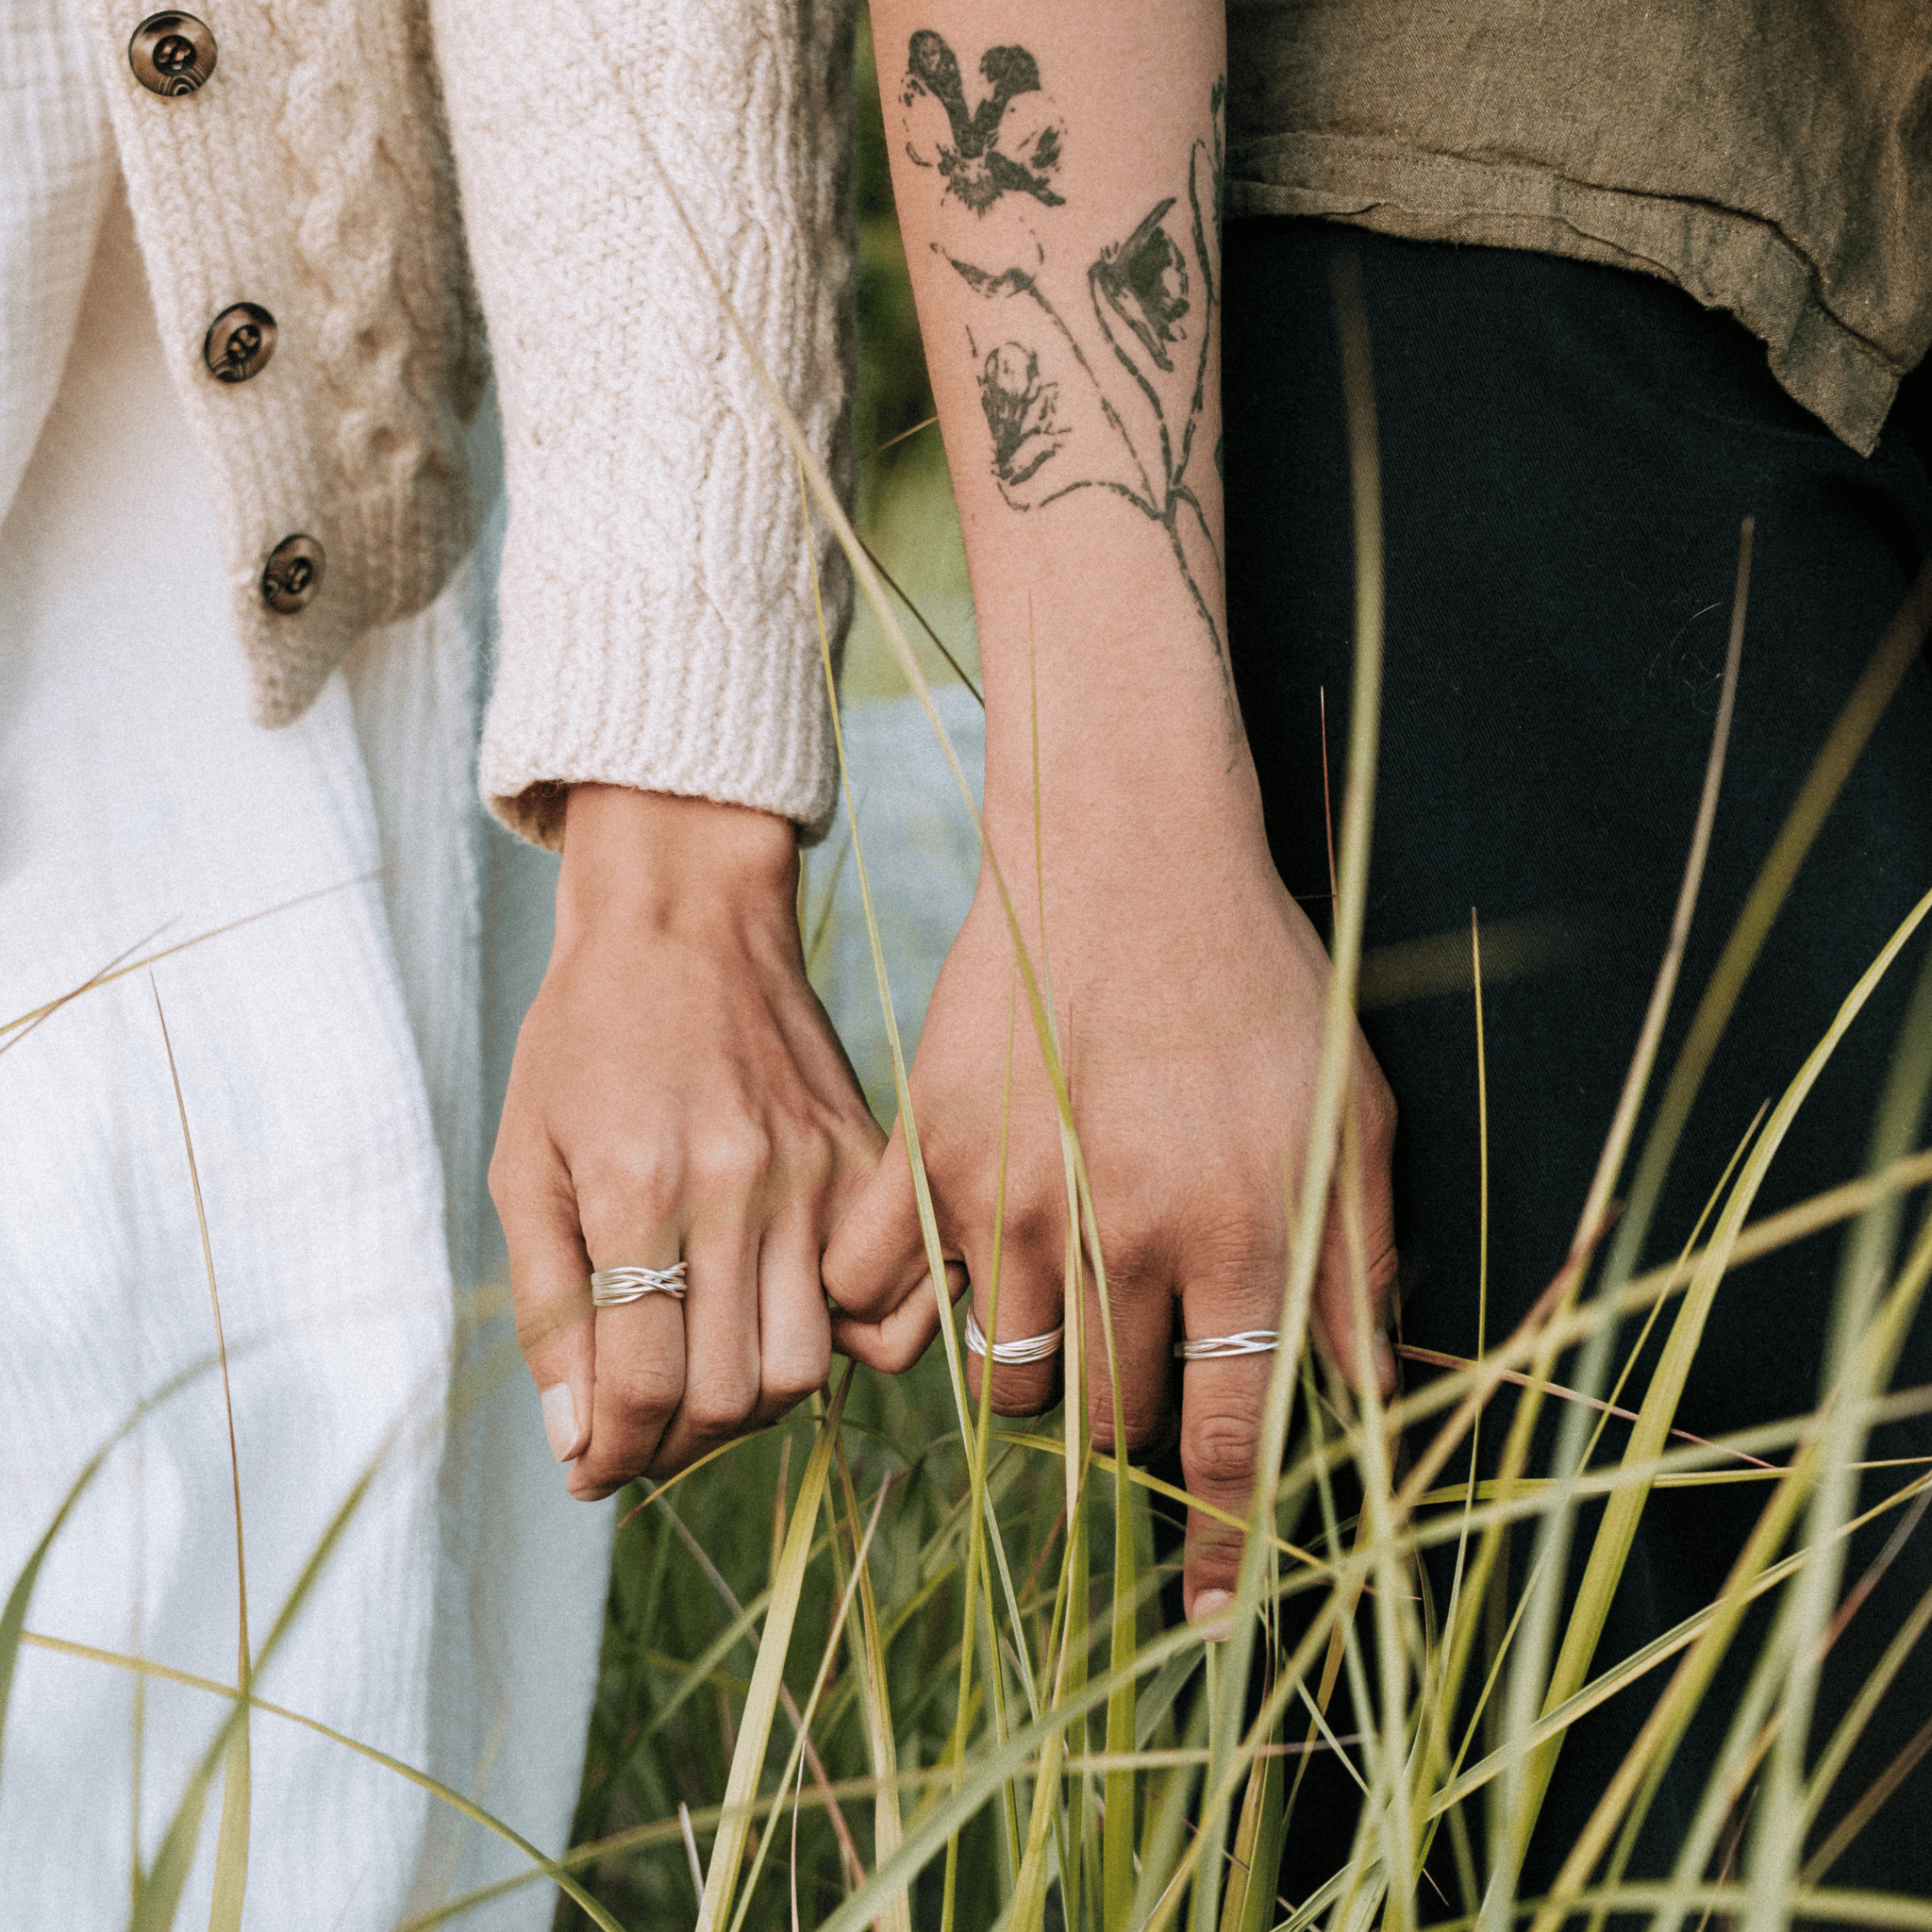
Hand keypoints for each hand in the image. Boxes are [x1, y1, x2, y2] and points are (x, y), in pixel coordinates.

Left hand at [490, 786, 883, 1497]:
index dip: (609, 1456)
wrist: (685, 921)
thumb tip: (578, 1444)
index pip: (642, 1387)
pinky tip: (783, 1321)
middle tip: (639, 1423)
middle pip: (732, 1397)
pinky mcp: (864, 1163)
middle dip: (672, 1441)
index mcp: (639, 1187)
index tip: (591, 1469)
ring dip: (748, 1405)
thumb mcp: (525, 1163)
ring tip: (703, 1376)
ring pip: (807, 1369)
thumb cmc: (584, 1041)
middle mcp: (740, 1188)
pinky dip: (840, 1346)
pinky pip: (882, 1305)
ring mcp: (815, 1175)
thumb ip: (548, 1308)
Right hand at [824, 812, 1396, 1619]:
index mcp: (1237, 1229)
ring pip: (1001, 1379)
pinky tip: (949, 1284)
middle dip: (1127, 1428)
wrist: (1125, 852)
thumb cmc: (1256, 981)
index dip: (1230, 1544)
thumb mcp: (1352, 1114)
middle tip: (1135, 1368)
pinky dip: (902, 1316)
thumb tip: (1369, 1400)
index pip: (1234, 1436)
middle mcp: (1118, 1230)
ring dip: (1035, 1376)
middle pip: (1103, 1422)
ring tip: (1058, 1310)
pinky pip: (881, 1292)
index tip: (1212, 1616)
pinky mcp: (926, 1152)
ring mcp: (1008, 1194)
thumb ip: (1361, 1263)